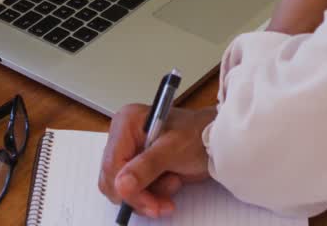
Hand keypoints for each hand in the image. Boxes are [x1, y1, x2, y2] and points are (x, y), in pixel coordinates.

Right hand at [98, 105, 214, 217]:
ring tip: (174, 183)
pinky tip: (171, 185)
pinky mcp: (138, 168)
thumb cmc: (197, 135)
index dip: (126, 188)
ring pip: (124, 189)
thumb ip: (146, 167)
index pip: (112, 165)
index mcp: (125, 123)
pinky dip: (153, 196)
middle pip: (114, 180)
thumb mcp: (172, 149)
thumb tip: (121, 185)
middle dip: (140, 195)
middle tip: (160, 204)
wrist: (215, 142)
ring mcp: (130, 153)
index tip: (148, 203)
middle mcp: (123, 138)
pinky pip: (135, 191)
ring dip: (150, 195)